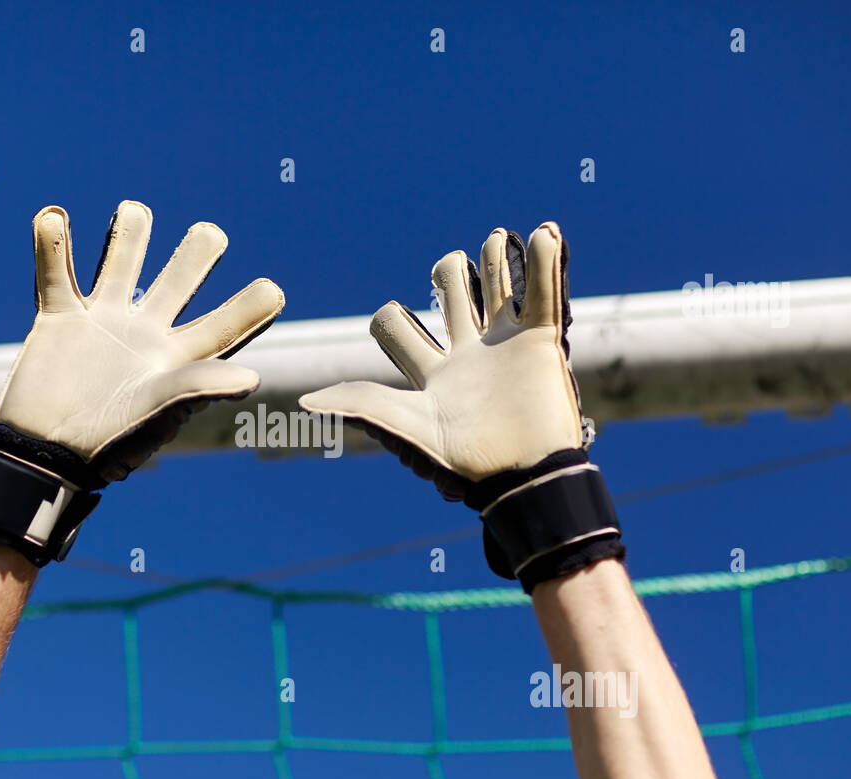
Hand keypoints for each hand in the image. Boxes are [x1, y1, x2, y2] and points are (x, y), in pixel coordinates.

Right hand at [0, 200, 284, 484]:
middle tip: (212, 234)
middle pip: (180, 281)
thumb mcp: (159, 413)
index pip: (224, 326)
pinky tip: (53, 216)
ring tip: (135, 211)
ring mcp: (102, 324)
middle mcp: (144, 335)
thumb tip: (253, 379)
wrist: (45, 455)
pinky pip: (56, 273)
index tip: (273, 290)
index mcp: (177, 359)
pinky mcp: (59, 320)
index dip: (250, 308)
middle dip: (196, 254)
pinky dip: (50, 245)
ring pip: (121, 263)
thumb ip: (200, 386)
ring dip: (129, 234)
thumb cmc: (108, 443)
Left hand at [300, 222, 583, 501]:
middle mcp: (466, 354)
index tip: (389, 315)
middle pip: (454, 296)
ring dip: (495, 259)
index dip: (389, 318)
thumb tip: (304, 401)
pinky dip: (546, 261)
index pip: (399, 328)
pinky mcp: (540, 343)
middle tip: (452, 263)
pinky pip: (544, 294)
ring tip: (495, 236)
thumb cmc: (462, 459)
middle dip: (451, 272)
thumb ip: (360, 404)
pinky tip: (544, 231)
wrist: (521, 474)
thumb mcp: (405, 427)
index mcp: (430, 372)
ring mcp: (504, 346)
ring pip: (499, 287)